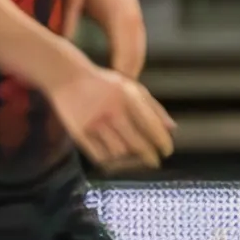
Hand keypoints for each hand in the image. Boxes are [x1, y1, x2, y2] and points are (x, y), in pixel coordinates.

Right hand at [43, 57, 175, 173]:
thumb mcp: (132, 88)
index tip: (166, 151)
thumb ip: (154, 108)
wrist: (67, 77)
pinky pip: (100, 157)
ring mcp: (94, 123)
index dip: (162, 144)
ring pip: (119, 154)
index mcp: (128, 97)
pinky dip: (112, 162)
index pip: (152, 128)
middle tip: (154, 161)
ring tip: (135, 159)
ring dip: (130, 161)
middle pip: (137, 146)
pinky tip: (118, 159)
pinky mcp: (80, 134)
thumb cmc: (105, 84)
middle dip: (149, 158)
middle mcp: (112, 111)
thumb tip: (172, 129)